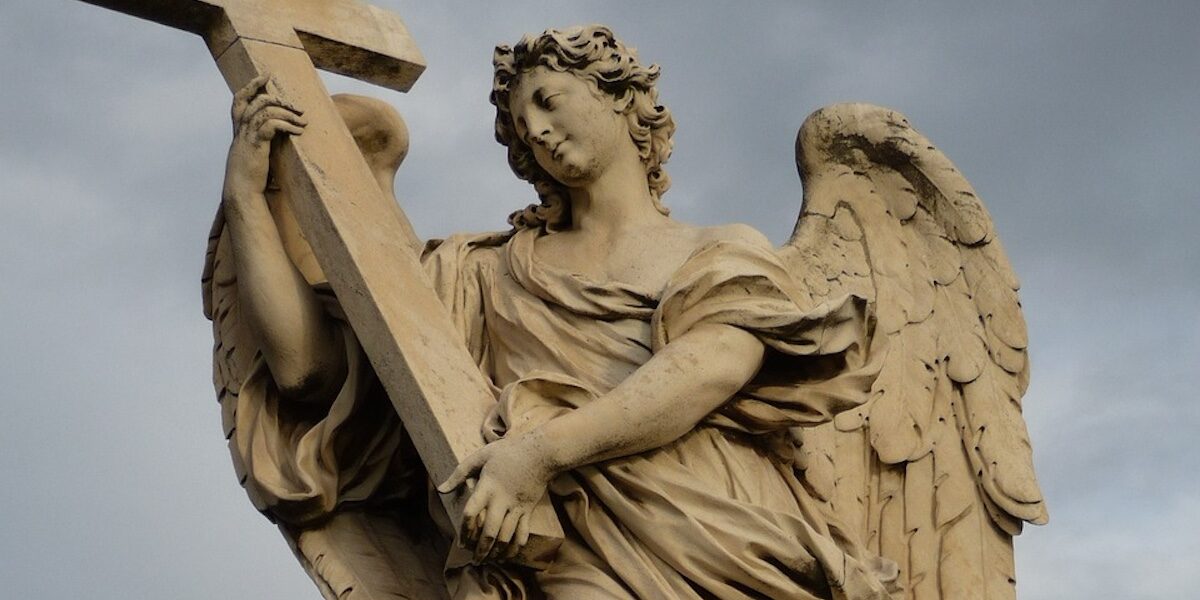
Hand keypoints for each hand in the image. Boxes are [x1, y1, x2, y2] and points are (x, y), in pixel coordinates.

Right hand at [222, 74, 306, 205]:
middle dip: (279, 99)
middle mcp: (240, 129)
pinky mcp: (255, 144)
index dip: (251, 85)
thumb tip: (279, 133)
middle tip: (297, 107)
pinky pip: (271, 125)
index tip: (266, 76)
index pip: (240, 99)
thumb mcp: (255, 153)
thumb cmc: (250, 176)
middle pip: (257, 100)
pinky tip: (298, 130)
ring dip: (288, 112)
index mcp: (239, 130)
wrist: (242, 191)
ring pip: (265, 110)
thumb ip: (262, 140)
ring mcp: (246, 136)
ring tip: (303, 120)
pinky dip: (287, 124)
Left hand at [437, 432, 556, 562]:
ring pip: (506, 535)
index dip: (464, 530)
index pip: (471, 513)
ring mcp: (516, 506)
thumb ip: (459, 473)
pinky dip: (516, 546)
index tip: (461, 542)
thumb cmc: (509, 452)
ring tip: (490, 560)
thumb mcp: (481, 456)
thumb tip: (441, 489)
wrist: (541, 452)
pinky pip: (523, 532)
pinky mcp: (528, 509)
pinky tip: (510, 555)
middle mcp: (501, 500)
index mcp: (487, 487)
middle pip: (489, 531)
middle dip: (481, 549)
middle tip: (476, 561)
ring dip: (497, 551)